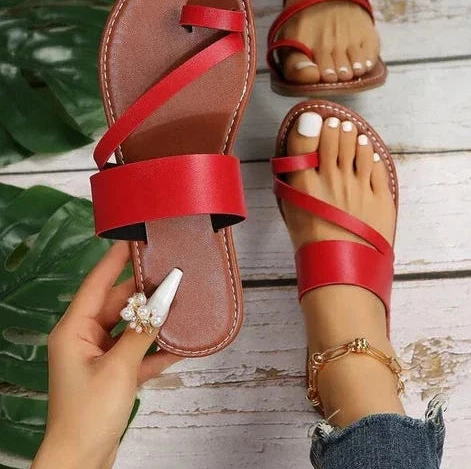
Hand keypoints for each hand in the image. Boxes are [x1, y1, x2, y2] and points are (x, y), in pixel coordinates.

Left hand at [32, 242, 181, 468]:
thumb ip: (142, 332)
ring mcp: (100, 355)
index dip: (115, 260)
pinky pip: (136, 352)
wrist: (82, 460)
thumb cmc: (90, 411)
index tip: (134, 240)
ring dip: (152, 322)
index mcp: (74, 329)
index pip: (96, 283)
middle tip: (172, 275)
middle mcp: (85, 337)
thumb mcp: (119, 367)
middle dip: (144, 294)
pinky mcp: (113, 372)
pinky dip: (154, 350)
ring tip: (180, 303)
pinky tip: (179, 345)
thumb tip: (164, 301)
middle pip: (118, 305)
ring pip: (130, 328)